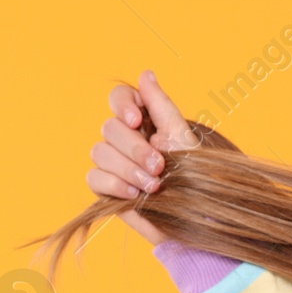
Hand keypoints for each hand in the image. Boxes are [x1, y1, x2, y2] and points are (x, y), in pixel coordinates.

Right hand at [86, 69, 200, 244]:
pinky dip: (114, 185)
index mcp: (144, 122)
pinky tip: (135, 195)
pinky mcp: (107, 188)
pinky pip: (94, 178)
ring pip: (99, 152)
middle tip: (159, 166)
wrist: (197, 219)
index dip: (122, 104)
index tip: (135, 119)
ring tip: (154, 186)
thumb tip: (145, 73)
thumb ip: (162, 107)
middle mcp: (125, 140)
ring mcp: (114, 164)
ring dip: (128, 169)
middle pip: (109, 127)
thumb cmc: (197, 179)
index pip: (119, 98)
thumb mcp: (183, 139)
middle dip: (134, 148)